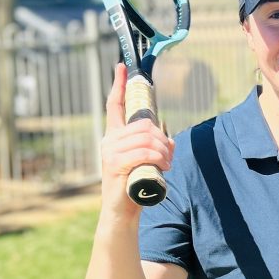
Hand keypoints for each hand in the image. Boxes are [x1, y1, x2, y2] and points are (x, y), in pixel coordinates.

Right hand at [100, 64, 173, 213]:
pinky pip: (143, 153)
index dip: (119, 85)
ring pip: (145, 138)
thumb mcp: (148, 161)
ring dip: (163, 150)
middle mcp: (109, 141)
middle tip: (169, 155)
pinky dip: (158, 158)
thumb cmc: (136, 185)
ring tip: (167, 163)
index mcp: (114, 136)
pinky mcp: (115, 165)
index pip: (114, 105)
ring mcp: (110, 153)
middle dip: (162, 138)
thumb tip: (169, 140)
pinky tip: (164, 165)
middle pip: (143, 125)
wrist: (123, 211)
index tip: (122, 67)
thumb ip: (156, 147)